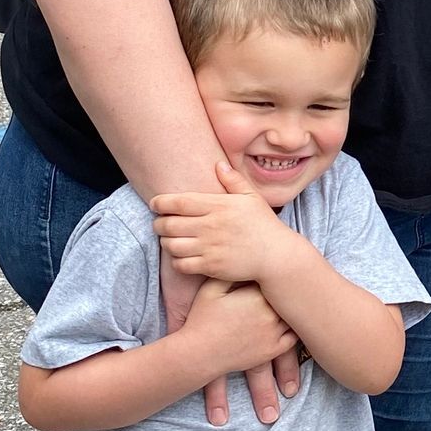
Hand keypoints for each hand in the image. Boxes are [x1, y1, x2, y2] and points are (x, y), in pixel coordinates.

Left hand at [152, 160, 291, 283]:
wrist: (275, 255)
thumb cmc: (263, 224)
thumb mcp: (251, 197)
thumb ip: (233, 180)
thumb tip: (219, 164)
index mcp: (218, 206)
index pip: (179, 202)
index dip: (161, 202)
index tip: (155, 204)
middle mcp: (210, 226)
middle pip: (169, 224)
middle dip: (159, 224)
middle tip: (160, 223)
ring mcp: (209, 247)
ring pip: (171, 245)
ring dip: (166, 242)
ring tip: (169, 239)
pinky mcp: (210, 266)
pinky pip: (181, 264)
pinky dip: (176, 261)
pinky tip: (181, 256)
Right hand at [157, 190, 300, 425]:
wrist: (199, 353)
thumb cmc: (202, 319)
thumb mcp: (210, 288)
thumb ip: (225, 268)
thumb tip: (235, 248)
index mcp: (257, 295)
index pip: (280, 277)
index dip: (287, 268)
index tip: (297, 256)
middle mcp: (271, 314)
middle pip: (294, 295)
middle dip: (303, 285)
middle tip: (318, 273)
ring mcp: (274, 333)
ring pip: (298, 315)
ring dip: (305, 308)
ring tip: (321, 298)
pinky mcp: (273, 349)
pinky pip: (295, 336)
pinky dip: (301, 327)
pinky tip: (308, 322)